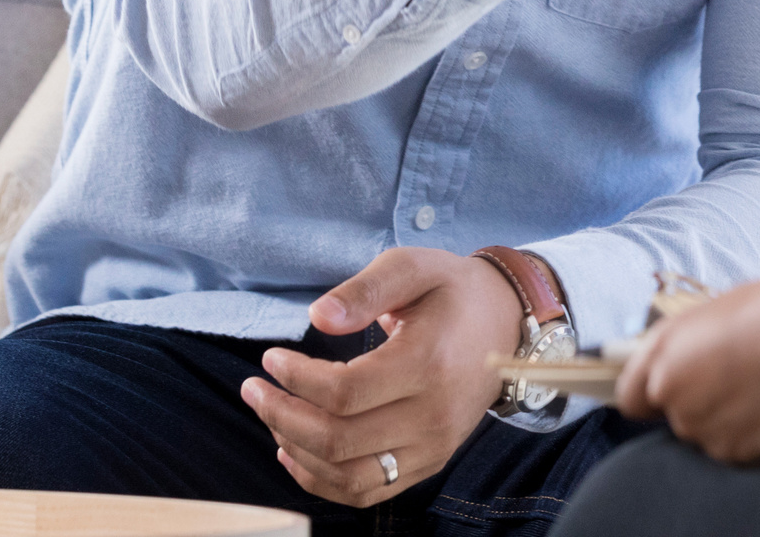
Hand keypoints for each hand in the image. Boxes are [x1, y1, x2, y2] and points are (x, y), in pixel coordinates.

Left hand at [239, 247, 523, 507]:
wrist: (506, 323)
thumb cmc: (450, 290)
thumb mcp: (410, 267)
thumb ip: (363, 290)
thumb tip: (317, 318)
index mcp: (427, 364)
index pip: (344, 394)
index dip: (296, 380)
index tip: (270, 358)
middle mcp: (433, 416)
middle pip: (339, 441)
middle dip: (282, 417)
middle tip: (253, 390)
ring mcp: (433, 446)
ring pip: (350, 477)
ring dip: (298, 452)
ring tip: (271, 418)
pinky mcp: (429, 462)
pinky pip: (369, 490)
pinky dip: (323, 481)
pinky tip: (294, 452)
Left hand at [613, 276, 759, 462]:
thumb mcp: (709, 317)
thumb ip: (684, 349)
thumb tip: (681, 362)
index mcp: (660, 357)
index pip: (631, 398)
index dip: (650, 397)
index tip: (669, 393)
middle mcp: (671, 397)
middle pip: (673, 416)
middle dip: (696, 405)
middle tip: (733, 384)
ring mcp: (700, 428)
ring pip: (704, 433)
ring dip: (722, 421)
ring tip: (758, 394)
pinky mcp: (732, 452)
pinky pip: (732, 447)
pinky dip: (747, 436)